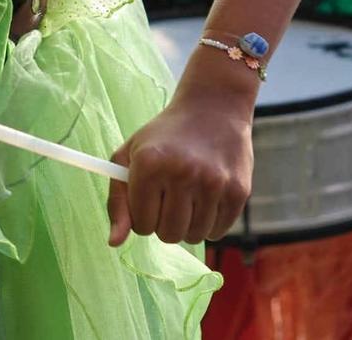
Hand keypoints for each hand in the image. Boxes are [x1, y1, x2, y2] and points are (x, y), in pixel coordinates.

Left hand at [107, 85, 252, 246]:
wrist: (213, 108)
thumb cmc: (164, 137)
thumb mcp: (131, 156)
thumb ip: (117, 201)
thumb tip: (114, 243)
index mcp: (150, 163)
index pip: (141, 225)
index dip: (143, 215)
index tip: (150, 196)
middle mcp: (182, 173)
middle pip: (167, 235)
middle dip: (165, 222)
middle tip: (170, 197)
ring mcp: (213, 183)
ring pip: (193, 237)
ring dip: (188, 224)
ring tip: (189, 196)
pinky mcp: (238, 191)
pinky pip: (217, 233)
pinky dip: (210, 223)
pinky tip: (208, 198)